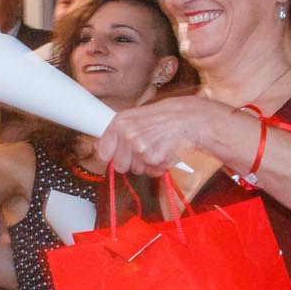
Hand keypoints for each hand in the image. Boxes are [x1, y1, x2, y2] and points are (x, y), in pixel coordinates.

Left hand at [94, 96, 224, 176]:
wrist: (191, 119)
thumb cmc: (166, 117)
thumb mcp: (138, 117)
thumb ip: (118, 132)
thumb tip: (99, 146)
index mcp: (120, 122)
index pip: (102, 151)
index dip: (111, 155)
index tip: (118, 154)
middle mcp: (128, 135)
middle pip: (119, 166)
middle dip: (132, 162)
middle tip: (146, 148)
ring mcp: (141, 149)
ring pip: (136, 170)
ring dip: (147, 164)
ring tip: (159, 148)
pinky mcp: (154, 160)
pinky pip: (151, 172)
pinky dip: (160, 167)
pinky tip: (166, 153)